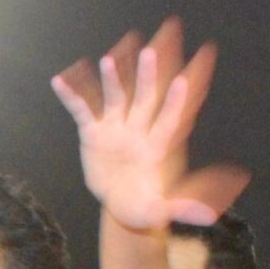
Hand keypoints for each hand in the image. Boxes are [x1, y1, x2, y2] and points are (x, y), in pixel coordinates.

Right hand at [51, 21, 246, 234]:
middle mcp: (139, 129)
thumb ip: (184, 208)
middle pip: (146, 99)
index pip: (170, 120)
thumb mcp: (163, 211)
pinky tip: (60, 81)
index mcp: (158, 146)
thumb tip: (210, 217)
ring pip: (116, 97)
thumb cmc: (147, 205)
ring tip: (108, 59)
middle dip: (148, 76)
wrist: (123, 202)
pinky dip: (72, 96)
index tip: (185, 81)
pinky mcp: (94, 131)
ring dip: (113, 78)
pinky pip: (82, 110)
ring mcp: (116, 127)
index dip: (177, 102)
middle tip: (150, 51)